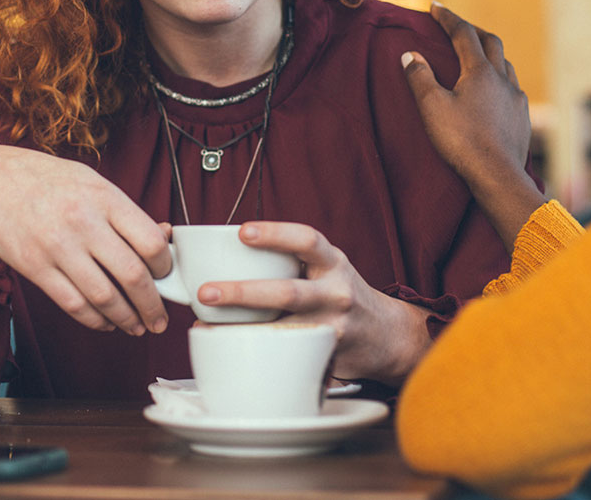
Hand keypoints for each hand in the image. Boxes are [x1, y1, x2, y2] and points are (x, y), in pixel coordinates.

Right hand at [0, 144, 172, 335]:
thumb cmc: (52, 182)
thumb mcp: (95, 184)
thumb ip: (128, 213)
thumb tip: (165, 237)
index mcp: (106, 198)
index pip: (151, 241)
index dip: (165, 266)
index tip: (167, 276)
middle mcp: (85, 223)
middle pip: (132, 274)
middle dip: (152, 305)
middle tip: (160, 319)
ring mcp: (59, 247)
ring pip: (104, 296)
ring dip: (126, 319)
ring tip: (137, 327)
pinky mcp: (36, 269)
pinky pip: (73, 304)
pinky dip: (95, 320)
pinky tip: (107, 323)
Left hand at [196, 221, 432, 384]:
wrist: (385, 334)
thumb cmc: (340, 294)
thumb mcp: (327, 267)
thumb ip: (293, 262)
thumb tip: (228, 255)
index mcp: (333, 262)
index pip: (307, 240)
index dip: (275, 234)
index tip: (241, 232)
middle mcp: (336, 293)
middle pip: (289, 292)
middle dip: (243, 292)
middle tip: (205, 291)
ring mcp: (333, 328)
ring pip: (284, 330)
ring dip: (242, 329)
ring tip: (208, 326)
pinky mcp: (326, 357)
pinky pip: (288, 355)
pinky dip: (256, 352)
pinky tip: (229, 350)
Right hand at [401, 2, 544, 246]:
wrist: (497, 176)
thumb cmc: (462, 141)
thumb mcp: (432, 108)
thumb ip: (420, 77)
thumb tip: (410, 54)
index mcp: (480, 71)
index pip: (463, 33)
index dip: (448, 17)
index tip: (434, 6)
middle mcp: (502, 78)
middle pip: (490, 42)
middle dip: (472, 30)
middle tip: (456, 27)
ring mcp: (516, 97)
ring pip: (505, 63)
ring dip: (490, 54)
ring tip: (476, 57)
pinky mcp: (523, 116)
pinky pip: (512, 86)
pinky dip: (500, 78)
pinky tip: (494, 91)